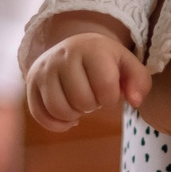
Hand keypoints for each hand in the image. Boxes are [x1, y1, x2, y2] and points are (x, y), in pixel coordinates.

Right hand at [24, 31, 148, 132]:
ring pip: (59, 109)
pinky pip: (40, 114)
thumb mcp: (127, 65)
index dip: (111, 98)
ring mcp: (44, 69)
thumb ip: (140, 82)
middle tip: (93, 96)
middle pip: (81, 101)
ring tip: (80, 104)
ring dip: (74, 114)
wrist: (74, 48)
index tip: (109, 92)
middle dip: (92, 105)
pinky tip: (68, 117)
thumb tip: (135, 101)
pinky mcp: (30, 82)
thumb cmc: (105, 61)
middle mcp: (63, 55)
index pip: (105, 86)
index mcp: (91, 48)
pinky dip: (56, 123)